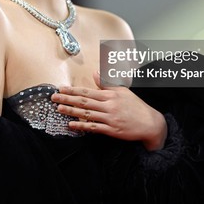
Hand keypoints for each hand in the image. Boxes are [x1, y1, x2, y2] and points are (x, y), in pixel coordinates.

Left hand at [51, 72, 167, 150]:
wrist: (150, 123)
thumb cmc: (136, 106)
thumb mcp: (123, 91)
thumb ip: (107, 83)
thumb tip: (96, 73)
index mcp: (110, 95)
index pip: (88, 91)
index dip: (73, 90)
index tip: (61, 88)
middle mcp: (109, 105)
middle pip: (84, 101)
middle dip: (67, 99)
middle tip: (53, 97)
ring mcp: (110, 118)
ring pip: (87, 114)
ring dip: (71, 111)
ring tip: (59, 109)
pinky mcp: (112, 130)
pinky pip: (94, 127)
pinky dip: (82, 126)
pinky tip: (72, 125)